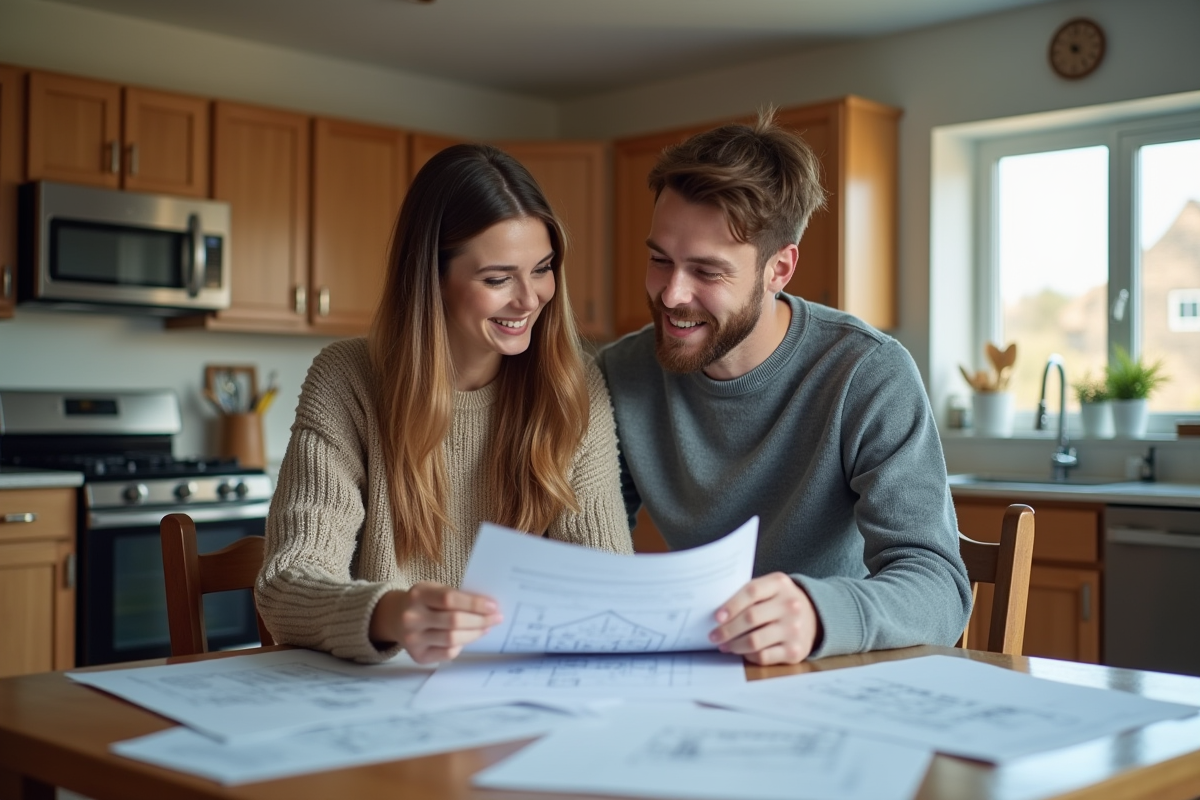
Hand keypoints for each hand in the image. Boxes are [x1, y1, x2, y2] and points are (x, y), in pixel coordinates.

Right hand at [370, 582, 501, 663]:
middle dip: (480, 620)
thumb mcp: (433, 590)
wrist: (394, 617)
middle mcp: (412, 617)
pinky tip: (468, 638)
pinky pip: (447, 653)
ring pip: (452, 639)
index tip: (493, 606)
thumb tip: (487, 607)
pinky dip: (461, 645)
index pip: (450, 599)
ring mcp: (413, 639)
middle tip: (497, 618)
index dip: (474, 603)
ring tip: (486, 628)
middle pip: (453, 622)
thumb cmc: (422, 601)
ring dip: (475, 634)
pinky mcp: (417, 656)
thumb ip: (455, 596)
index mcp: (418, 594)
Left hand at [708, 572, 821, 665]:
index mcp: (780, 584)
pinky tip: (744, 652)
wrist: (815, 617)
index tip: (716, 617)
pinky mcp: (795, 651)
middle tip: (713, 636)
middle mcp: (790, 605)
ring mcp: (794, 629)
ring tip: (724, 646)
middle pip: (751, 618)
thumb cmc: (780, 602)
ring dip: (734, 645)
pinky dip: (749, 656)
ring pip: (754, 641)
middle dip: (727, 629)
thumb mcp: (770, 588)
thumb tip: (718, 615)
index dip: (731, 605)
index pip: (751, 592)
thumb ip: (748, 595)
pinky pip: (763, 656)